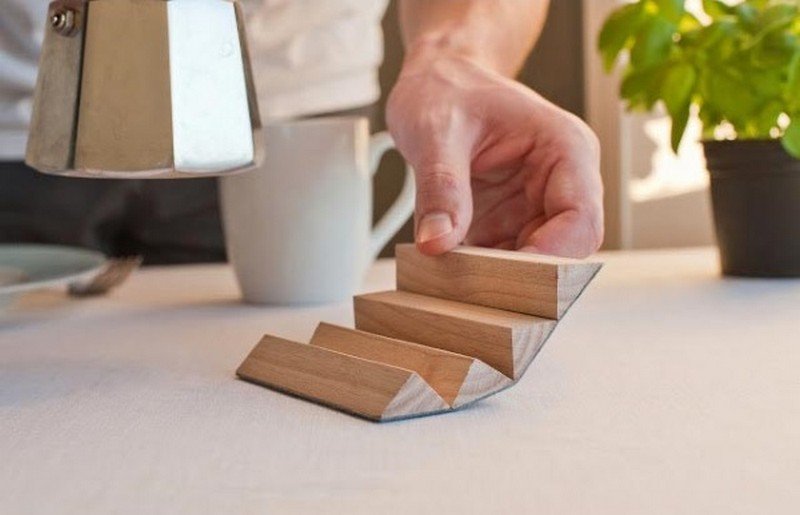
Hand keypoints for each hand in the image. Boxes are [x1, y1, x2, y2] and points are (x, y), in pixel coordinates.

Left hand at [387, 51, 603, 257]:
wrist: (438, 82)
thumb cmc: (448, 90)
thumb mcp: (436, 131)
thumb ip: (439, 186)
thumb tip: (436, 243)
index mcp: (566, 149)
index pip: (581, 219)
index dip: (550, 255)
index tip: (505, 276)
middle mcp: (560, 183)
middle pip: (563, 251)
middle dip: (521, 275)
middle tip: (472, 286)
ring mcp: (534, 207)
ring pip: (532, 265)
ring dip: (495, 278)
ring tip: (451, 278)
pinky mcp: (507, 223)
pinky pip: (500, 260)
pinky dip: (476, 271)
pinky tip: (446, 270)